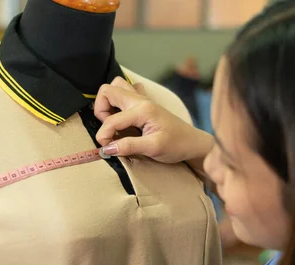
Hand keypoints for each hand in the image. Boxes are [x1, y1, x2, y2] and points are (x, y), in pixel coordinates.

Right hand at [95, 77, 212, 165]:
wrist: (193, 143)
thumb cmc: (176, 145)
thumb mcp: (153, 149)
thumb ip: (128, 147)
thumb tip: (106, 148)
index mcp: (142, 109)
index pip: (111, 119)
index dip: (103, 136)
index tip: (107, 149)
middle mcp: (141, 99)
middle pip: (108, 90)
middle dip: (101, 110)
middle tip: (108, 129)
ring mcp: (143, 99)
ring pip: (116, 86)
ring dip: (109, 102)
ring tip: (113, 121)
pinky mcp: (145, 102)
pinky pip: (128, 90)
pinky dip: (120, 100)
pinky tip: (124, 115)